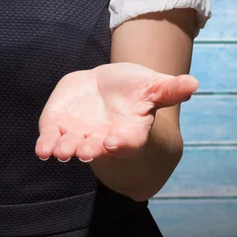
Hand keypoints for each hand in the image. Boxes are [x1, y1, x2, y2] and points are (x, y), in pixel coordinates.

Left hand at [35, 62, 198, 161]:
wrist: (103, 85)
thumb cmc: (132, 88)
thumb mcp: (151, 85)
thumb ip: (168, 89)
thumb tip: (194, 84)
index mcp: (129, 132)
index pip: (128, 142)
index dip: (121, 143)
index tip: (113, 142)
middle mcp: (103, 139)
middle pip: (97, 148)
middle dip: (90, 150)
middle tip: (84, 152)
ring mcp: (79, 136)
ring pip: (72, 147)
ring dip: (66, 149)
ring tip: (61, 152)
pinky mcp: (58, 128)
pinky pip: (51, 140)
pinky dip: (46, 145)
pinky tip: (42, 151)